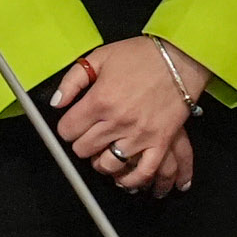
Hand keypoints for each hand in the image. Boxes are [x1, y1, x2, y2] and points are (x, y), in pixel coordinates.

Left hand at [47, 38, 200, 196]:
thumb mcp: (100, 57)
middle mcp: (117, 121)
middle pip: (84, 149)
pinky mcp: (160, 142)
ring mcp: (139, 134)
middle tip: (88, 136)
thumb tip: (57, 103)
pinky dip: (131, 179)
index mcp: (100, 100)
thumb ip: (73, 80)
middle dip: (81, 144)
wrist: (180, 59)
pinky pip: (143, 171)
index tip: (73, 124)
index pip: (68, 130)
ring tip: (103, 153)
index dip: (67, 128)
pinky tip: (124, 177)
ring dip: (101, 162)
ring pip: (108, 164)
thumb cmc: (141, 56)